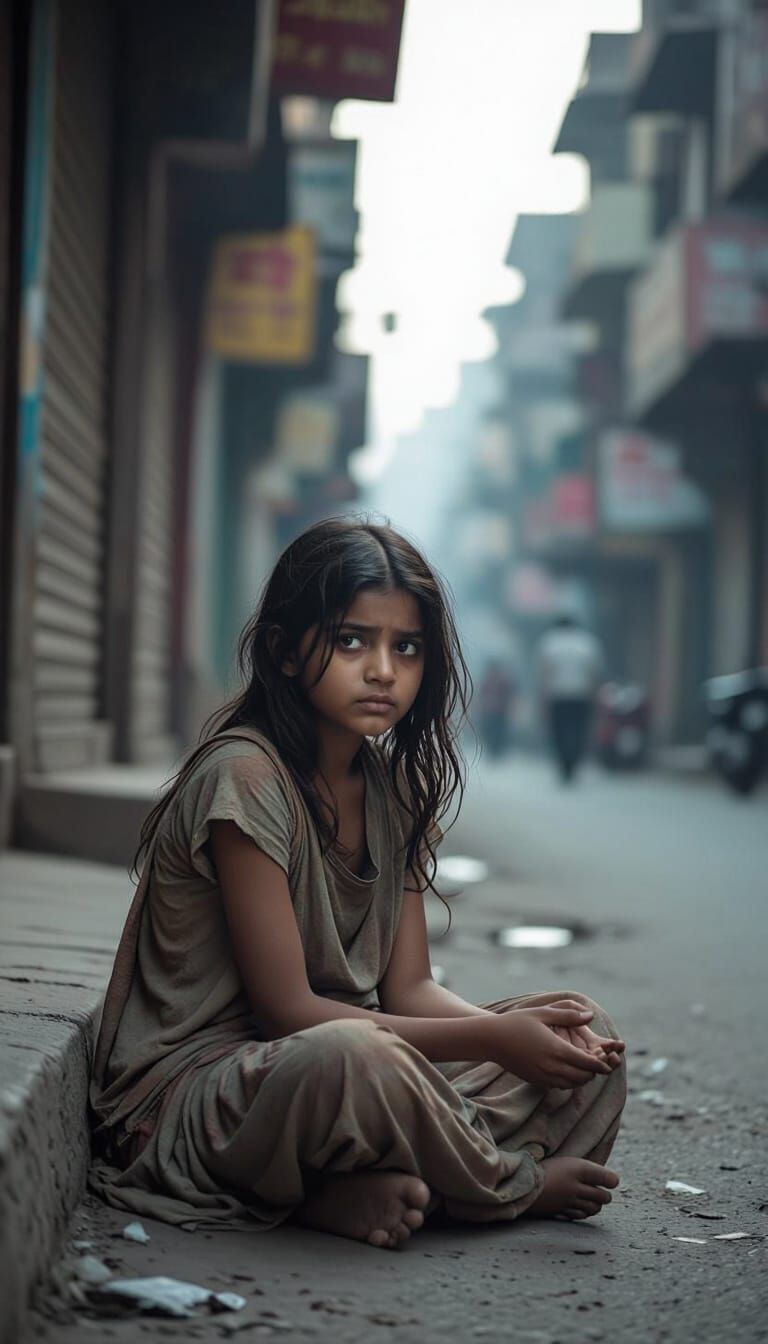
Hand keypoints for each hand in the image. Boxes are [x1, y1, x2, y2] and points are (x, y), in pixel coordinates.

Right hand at [486, 1001, 618, 1089]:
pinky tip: (567, 1069)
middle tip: (599, 1063)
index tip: (608, 1060)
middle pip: (582, 1077)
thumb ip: (569, 1015)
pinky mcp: (536, 1081)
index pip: (588, 1064)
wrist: (491, 1039)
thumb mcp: (543, 1013)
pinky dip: (568, 1080)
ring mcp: (543, 1076)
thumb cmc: (517, 1022)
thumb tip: (590, 1016)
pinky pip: (559, 1086)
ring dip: (581, 1077)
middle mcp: (551, 1067)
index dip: (601, 1064)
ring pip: (571, 1084)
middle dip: (593, 1072)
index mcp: (556, 1050)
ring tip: (585, 1066)